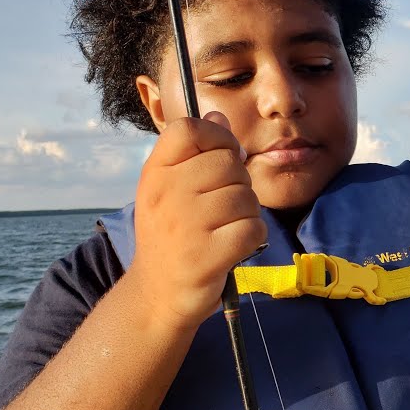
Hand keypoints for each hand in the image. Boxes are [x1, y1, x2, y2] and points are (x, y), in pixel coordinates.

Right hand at [129, 111, 267, 330]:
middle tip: (221, 207)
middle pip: (228, 162)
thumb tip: (221, 115)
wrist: (157, 294)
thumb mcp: (173, 189)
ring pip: (245, 196)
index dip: (216, 137)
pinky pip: (253, 228)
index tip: (221, 158)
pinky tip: (233, 247)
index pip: (189, 128)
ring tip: (224, 229)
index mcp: (156, 173)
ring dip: (246, 213)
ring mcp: (185, 226)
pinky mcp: (206, 256)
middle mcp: (166, 195)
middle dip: (238, 182)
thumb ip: (198, 153)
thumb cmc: (173, 235)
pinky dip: (252, 237)